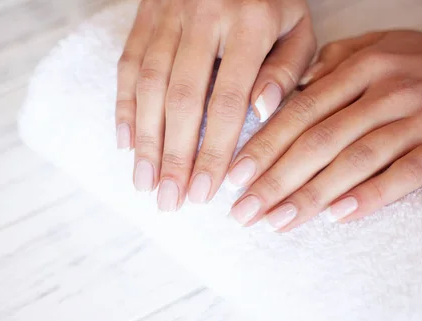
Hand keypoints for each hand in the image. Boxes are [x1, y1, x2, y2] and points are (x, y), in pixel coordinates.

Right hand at [116, 0, 315, 210]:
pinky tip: (126, 142)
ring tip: (144, 183)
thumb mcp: (297, 27)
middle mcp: (203, 16)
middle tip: (169, 201)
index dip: (215, 151)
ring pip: (149, 84)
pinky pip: (128, 62)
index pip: (229, 100)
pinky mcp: (146, 13)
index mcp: (249, 23)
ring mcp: (169, 13)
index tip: (205, 192)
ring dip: (145, 139)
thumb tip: (260, 113)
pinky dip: (124, 105)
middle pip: (182, 99)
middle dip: (174, 157)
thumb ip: (285, 70)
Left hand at [227, 31, 421, 229]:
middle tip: (243, 211)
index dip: (264, 145)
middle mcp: (388, 90)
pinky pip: (407, 174)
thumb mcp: (382, 48)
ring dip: (312, 194)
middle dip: (275, 179)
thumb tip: (287, 91)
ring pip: (356, 159)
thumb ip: (333, 65)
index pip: (300, 111)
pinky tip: (339, 217)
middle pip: (320, 139)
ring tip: (276, 222)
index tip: (233, 177)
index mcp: (363, 66)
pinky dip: (372, 195)